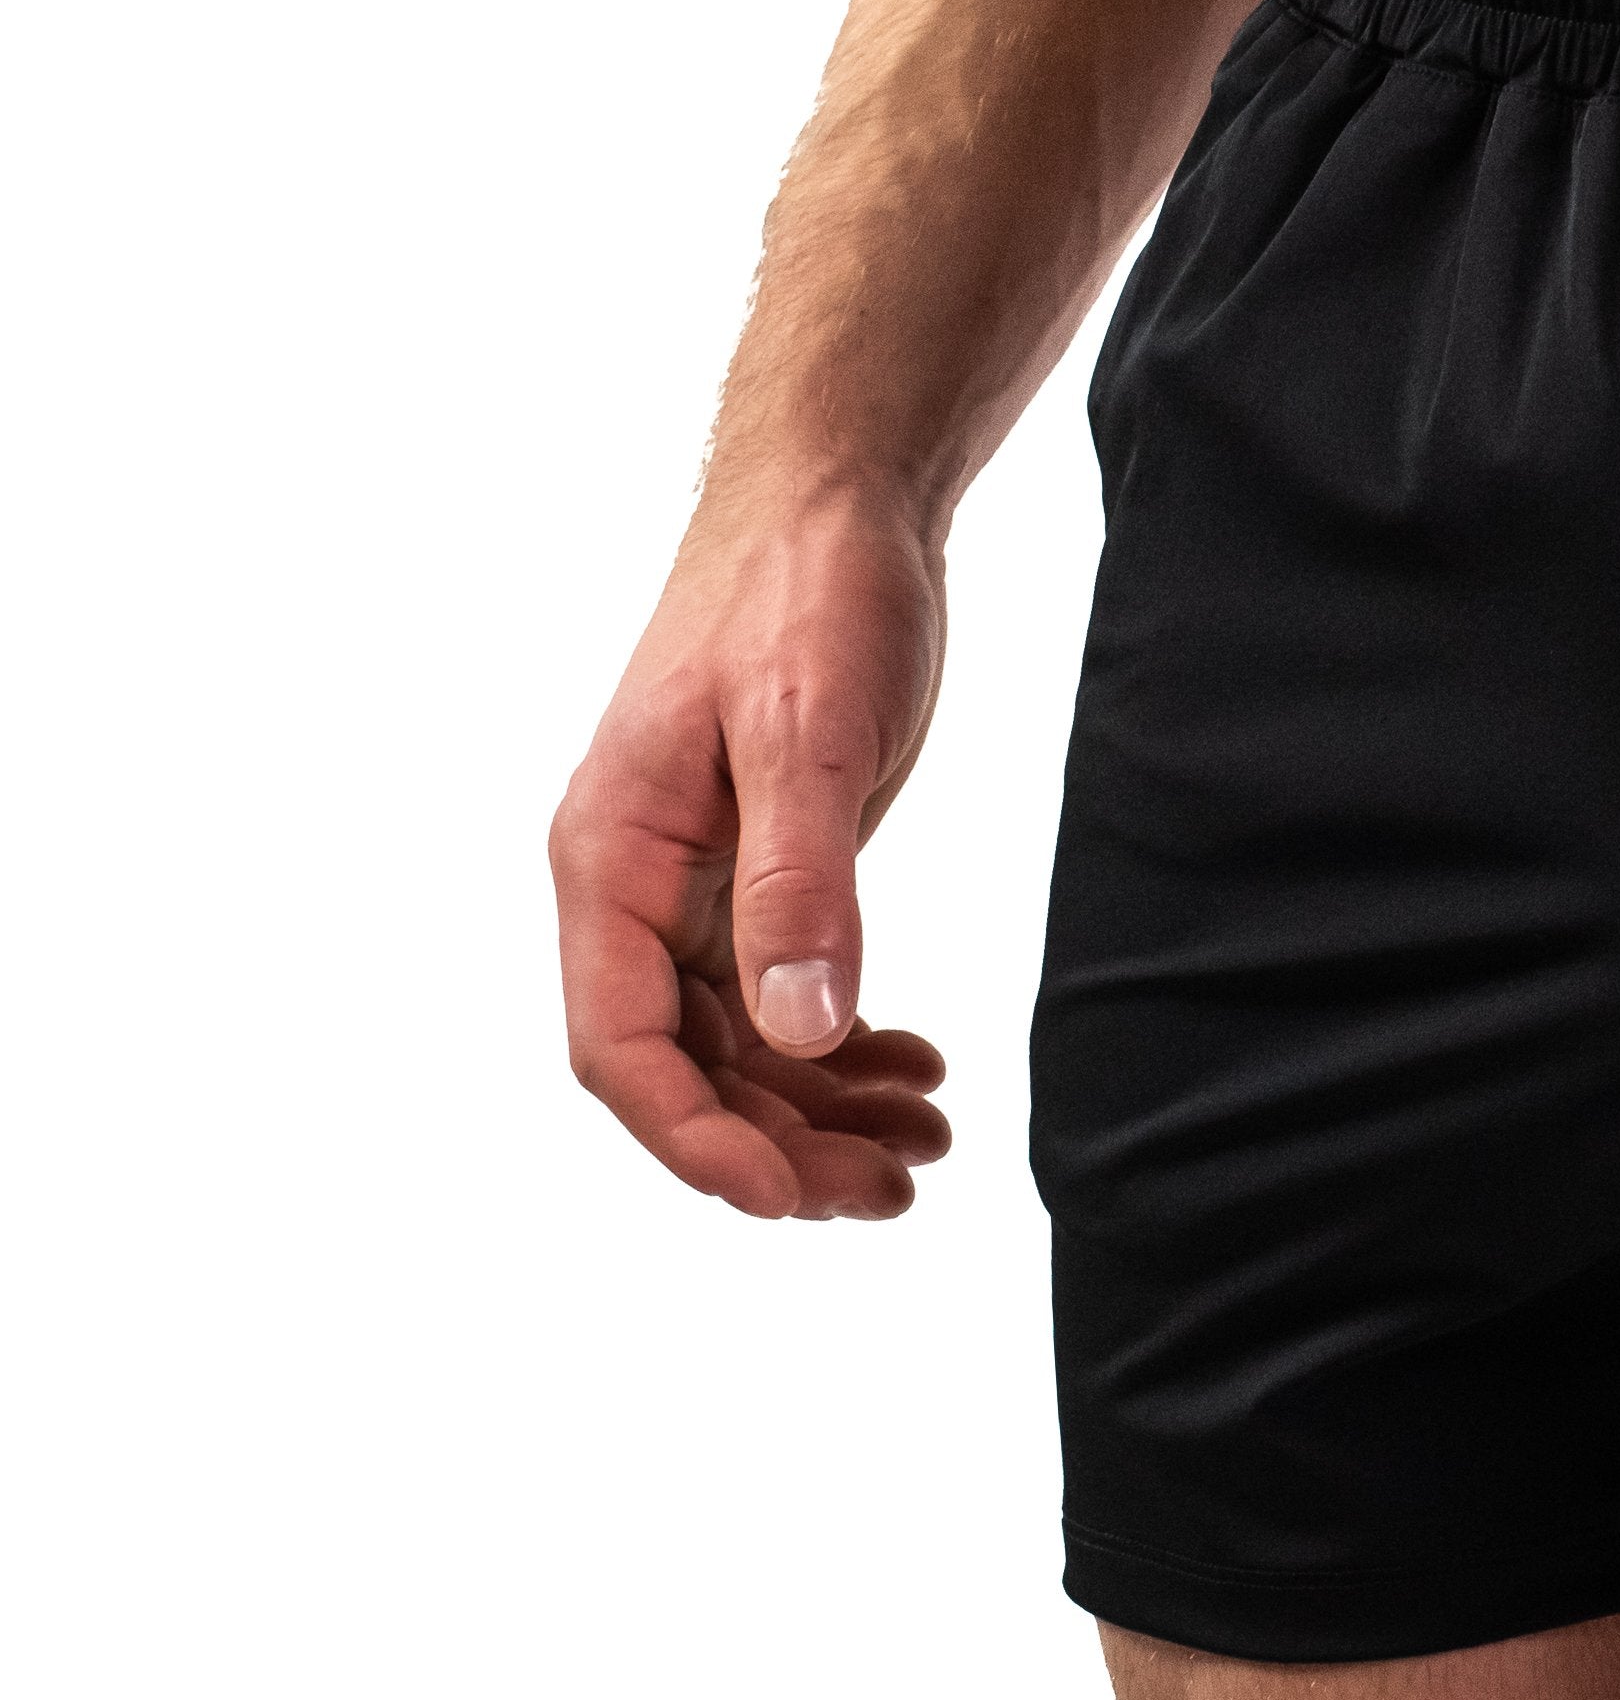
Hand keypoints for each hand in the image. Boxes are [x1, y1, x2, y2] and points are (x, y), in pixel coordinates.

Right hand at [552, 484, 957, 1218]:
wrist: (837, 501)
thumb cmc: (808, 592)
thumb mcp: (810, 734)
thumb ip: (802, 883)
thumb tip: (802, 1029)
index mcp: (610, 857)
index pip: (620, 1045)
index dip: (697, 1139)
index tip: (791, 1198)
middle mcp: (633, 885)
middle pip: (684, 1067)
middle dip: (783, 1144)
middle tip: (901, 1188)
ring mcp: (693, 882)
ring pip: (738, 1043)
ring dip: (820, 1109)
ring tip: (927, 1144)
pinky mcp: (757, 868)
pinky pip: (776, 994)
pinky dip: (839, 1045)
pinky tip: (912, 1065)